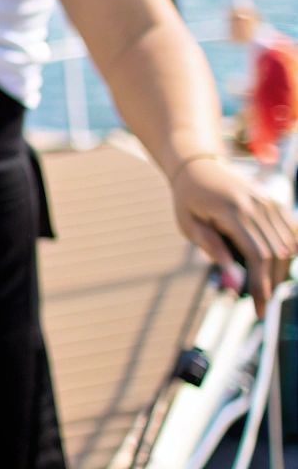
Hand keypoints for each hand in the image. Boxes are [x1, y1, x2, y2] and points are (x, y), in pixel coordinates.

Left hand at [171, 155, 297, 316]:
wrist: (198, 167)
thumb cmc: (189, 199)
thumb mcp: (188, 224)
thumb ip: (211, 247)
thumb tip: (232, 276)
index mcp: (233, 212)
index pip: (257, 255)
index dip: (261, 285)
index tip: (258, 308)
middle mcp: (257, 206)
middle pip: (277, 254)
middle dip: (271, 284)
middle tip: (261, 305)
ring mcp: (269, 202)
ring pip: (288, 246)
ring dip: (281, 272)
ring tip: (265, 288)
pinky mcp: (275, 203)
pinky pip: (292, 233)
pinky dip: (290, 253)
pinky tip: (277, 268)